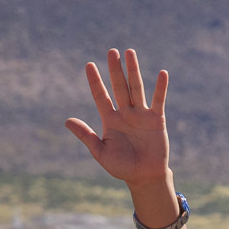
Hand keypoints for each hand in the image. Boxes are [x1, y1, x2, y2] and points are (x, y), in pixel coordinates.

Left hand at [65, 49, 170, 195]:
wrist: (144, 177)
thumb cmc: (121, 167)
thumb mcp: (100, 152)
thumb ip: (86, 135)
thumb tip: (67, 120)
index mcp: (110, 120)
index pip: (101, 96)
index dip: (95, 81)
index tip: (89, 65)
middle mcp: (125, 113)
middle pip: (119, 86)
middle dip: (115, 69)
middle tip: (112, 51)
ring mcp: (141, 114)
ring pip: (136, 88)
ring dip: (133, 70)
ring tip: (130, 53)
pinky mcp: (157, 119)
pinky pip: (158, 101)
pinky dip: (161, 88)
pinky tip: (162, 73)